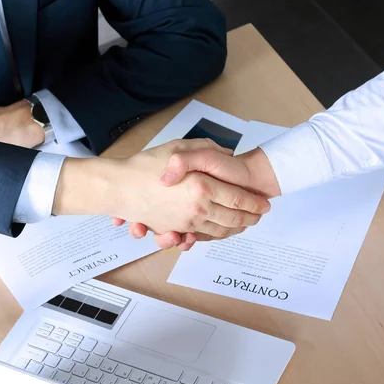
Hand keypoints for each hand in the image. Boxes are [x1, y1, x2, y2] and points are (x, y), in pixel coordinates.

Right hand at [53, 139, 270, 238]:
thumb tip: (227, 153)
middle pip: (234, 219)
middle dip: (251, 218)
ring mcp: (186, 223)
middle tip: (260, 215)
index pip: (239, 199)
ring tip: (246, 224)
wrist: (118, 187)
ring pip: (220, 231)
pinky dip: (216, 235)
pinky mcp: (175, 230)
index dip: (255, 203)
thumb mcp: (178, 146)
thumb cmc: (145, 165)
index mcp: (201, 187)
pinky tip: (221, 230)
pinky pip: (203, 237)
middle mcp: (197, 208)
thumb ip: (205, 149)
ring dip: (236, 229)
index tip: (265, 204)